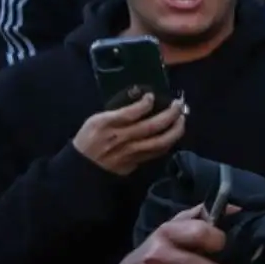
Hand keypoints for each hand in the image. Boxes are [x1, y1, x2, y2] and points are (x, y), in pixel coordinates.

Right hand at [72, 93, 187, 177]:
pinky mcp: (135, 163)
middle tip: (178, 105)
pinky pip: (156, 152)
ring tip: (182, 119)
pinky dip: (168, 142)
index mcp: (107, 124)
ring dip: (175, 130)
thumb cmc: (89, 138)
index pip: (131, 113)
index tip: (152, 96)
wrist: (83, 167)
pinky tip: (173, 134)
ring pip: (159, 142)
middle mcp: (121, 139)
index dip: (145, 104)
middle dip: (170, 114)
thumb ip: (118, 111)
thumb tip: (142, 100)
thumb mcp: (96, 119)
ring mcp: (130, 153)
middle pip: (151, 127)